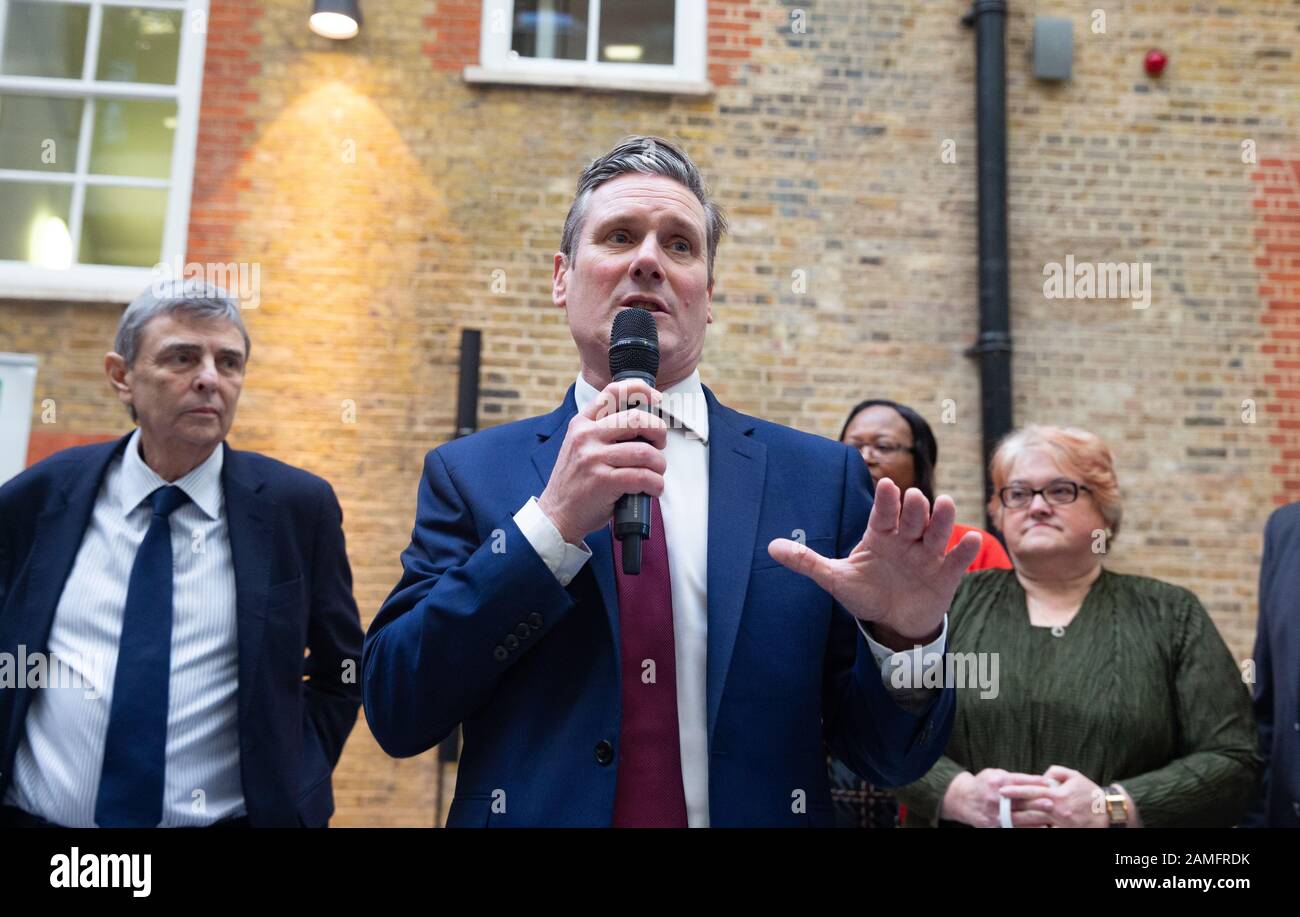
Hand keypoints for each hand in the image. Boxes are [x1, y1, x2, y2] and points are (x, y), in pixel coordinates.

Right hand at [538, 379, 667, 544]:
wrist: (557, 514)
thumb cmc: (576, 481)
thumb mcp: (580, 446)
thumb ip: (602, 431)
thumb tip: (643, 421)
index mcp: (582, 423)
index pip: (613, 392)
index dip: (641, 390)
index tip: (657, 398)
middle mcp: (586, 436)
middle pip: (637, 419)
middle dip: (658, 432)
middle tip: (660, 446)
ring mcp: (593, 458)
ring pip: (645, 451)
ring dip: (659, 464)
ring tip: (656, 473)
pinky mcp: (603, 481)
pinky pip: (643, 476)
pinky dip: (656, 484)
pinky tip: (653, 488)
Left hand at [766, 478, 981, 643]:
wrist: (894, 621)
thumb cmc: (866, 593)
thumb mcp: (835, 579)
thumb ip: (807, 561)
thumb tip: (770, 547)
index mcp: (880, 535)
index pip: (883, 513)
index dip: (885, 501)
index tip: (886, 485)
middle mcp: (906, 539)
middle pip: (913, 518)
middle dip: (915, 508)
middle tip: (914, 498)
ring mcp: (927, 555)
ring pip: (937, 532)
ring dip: (943, 519)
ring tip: (946, 505)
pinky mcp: (945, 574)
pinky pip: (956, 560)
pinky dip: (963, 550)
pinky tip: (969, 539)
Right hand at [940, 769, 1054, 827]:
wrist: (963, 800)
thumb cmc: (983, 784)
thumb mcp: (994, 774)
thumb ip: (1012, 778)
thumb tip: (1036, 780)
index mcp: (996, 782)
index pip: (1018, 781)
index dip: (1034, 782)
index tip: (1049, 783)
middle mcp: (995, 798)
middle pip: (1019, 801)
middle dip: (1036, 803)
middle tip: (1052, 803)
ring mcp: (994, 813)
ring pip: (1018, 818)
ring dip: (1034, 819)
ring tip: (1049, 820)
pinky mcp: (993, 825)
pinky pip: (1012, 828)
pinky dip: (1026, 828)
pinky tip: (1038, 828)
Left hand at [999, 765, 1108, 827]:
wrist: (1109, 814)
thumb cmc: (1090, 793)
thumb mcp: (1074, 776)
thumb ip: (1056, 772)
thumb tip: (1042, 776)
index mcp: (1058, 796)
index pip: (1032, 792)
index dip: (1015, 791)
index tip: (1002, 790)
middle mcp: (1058, 812)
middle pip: (1030, 808)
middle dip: (1015, 805)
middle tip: (1000, 802)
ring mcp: (1061, 825)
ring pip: (1036, 822)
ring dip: (1023, 818)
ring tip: (1009, 813)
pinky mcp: (1064, 832)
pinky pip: (1046, 829)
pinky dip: (1037, 826)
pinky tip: (1026, 823)